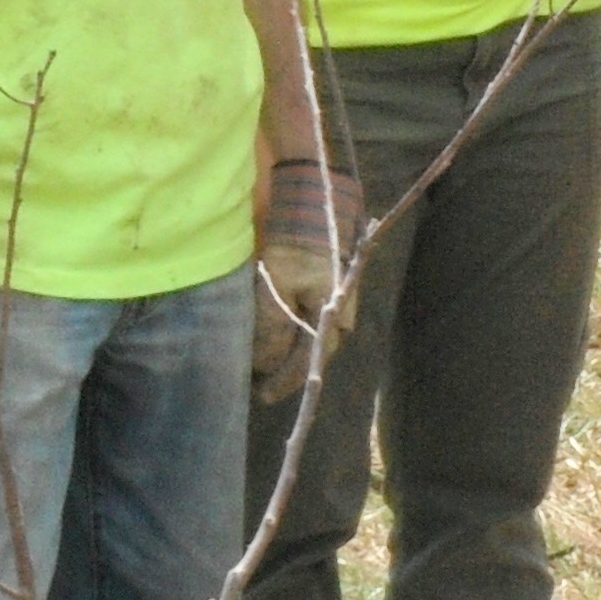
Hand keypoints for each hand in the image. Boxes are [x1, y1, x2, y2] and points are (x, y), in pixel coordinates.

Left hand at [253, 155, 368, 408]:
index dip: (284, 382)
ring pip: (312, 339)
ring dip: (289, 353)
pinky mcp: (329, 290)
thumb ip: (273, 328)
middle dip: (286, 371)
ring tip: (265, 366)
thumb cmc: (297, 244)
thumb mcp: (278, 285)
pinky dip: (293, 334)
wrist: (317, 203)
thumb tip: (268, 364)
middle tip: (260, 385)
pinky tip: (278, 337)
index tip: (263, 396)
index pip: (307, 363)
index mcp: (331, 319)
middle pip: (312, 354)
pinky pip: (311, 323)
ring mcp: (338, 303)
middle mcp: (340, 317)